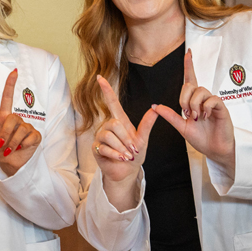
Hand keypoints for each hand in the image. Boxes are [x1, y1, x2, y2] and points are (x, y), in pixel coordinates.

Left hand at [0, 69, 39, 176]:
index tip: (14, 71)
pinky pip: (29, 137)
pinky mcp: (35, 136)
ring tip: (9, 149)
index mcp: (4, 117)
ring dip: (12, 142)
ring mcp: (27, 127)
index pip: (7, 97)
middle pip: (12, 118)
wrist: (8, 164)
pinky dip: (22, 146)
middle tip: (1, 145)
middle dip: (5, 133)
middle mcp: (16, 120)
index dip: (10, 84)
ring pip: (21, 129)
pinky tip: (20, 149)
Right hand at [92, 76, 157, 209]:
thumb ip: (147, 124)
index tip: (100, 78)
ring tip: (127, 155)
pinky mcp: (96, 148)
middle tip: (133, 149)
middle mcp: (108, 126)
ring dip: (121, 148)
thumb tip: (155, 108)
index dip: (106, 90)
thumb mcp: (143, 140)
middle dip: (126, 138)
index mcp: (120, 121)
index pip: (112, 103)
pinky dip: (116, 154)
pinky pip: (105, 148)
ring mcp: (100, 137)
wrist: (126, 172)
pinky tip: (121, 158)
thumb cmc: (134, 154)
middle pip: (114, 123)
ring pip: (109, 135)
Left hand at [153, 49, 235, 174]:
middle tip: (187, 114)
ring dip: (194, 104)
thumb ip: (170, 116)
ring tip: (196, 117)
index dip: (189, 66)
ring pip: (200, 91)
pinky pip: (212, 99)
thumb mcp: (181, 127)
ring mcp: (213, 102)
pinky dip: (205, 107)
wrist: (214, 150)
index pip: (190, 80)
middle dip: (184, 99)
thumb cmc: (201, 138)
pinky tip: (205, 116)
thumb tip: (155, 106)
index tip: (188, 52)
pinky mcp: (221, 107)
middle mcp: (203, 99)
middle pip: (190, 85)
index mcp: (193, 101)